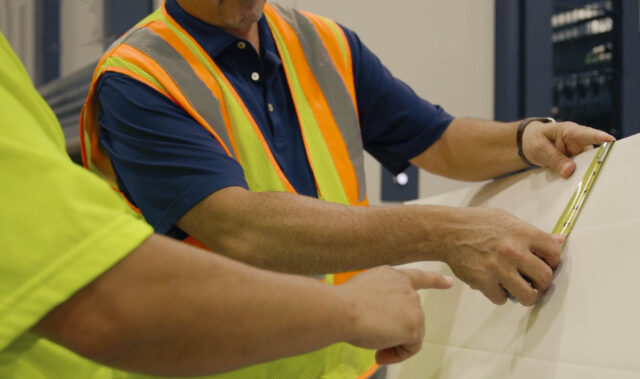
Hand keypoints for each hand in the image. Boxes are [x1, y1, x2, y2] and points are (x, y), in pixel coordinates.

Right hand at [339, 266, 452, 363]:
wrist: (344, 309)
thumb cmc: (343, 303)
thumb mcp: (363, 292)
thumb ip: (379, 299)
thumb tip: (381, 321)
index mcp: (392, 276)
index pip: (418, 277)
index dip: (435, 281)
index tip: (449, 283)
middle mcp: (406, 287)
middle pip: (410, 315)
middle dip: (395, 330)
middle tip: (374, 342)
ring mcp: (413, 306)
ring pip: (410, 332)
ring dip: (394, 343)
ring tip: (373, 346)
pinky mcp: (415, 325)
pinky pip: (411, 347)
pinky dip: (398, 354)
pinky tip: (380, 353)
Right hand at [442, 207, 561, 305]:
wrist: (446, 231)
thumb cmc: (475, 223)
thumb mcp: (506, 219)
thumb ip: (531, 231)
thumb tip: (558, 240)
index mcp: (521, 233)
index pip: (554, 252)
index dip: (552, 261)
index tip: (546, 264)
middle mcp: (513, 251)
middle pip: (545, 278)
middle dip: (541, 282)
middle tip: (533, 281)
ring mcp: (498, 268)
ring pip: (528, 296)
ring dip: (525, 295)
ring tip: (519, 289)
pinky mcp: (483, 281)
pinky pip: (501, 299)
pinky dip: (499, 295)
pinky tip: (495, 285)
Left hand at [522, 121, 613, 176]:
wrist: (530, 143)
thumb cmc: (535, 139)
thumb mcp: (541, 149)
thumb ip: (555, 159)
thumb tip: (570, 171)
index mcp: (569, 131)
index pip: (586, 134)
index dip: (598, 137)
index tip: (610, 140)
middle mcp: (578, 141)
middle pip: (592, 153)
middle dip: (595, 163)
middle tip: (595, 175)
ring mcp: (579, 152)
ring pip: (587, 164)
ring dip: (585, 173)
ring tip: (582, 183)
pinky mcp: (576, 162)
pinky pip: (580, 170)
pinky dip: (578, 177)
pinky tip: (576, 186)